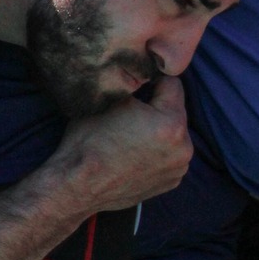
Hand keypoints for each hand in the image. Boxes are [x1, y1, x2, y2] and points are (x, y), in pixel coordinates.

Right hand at [58, 75, 192, 207]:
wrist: (75, 186)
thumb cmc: (89, 141)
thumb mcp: (112, 99)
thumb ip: (137, 83)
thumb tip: (147, 73)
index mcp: (171, 123)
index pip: (172, 84)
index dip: (152, 81)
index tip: (138, 87)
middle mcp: (183, 149)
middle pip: (175, 110)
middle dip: (157, 107)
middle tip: (131, 114)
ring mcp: (178, 169)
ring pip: (173, 134)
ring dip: (159, 129)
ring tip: (132, 135)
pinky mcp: (170, 183)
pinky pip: (169, 155)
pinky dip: (158, 151)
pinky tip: (135, 153)